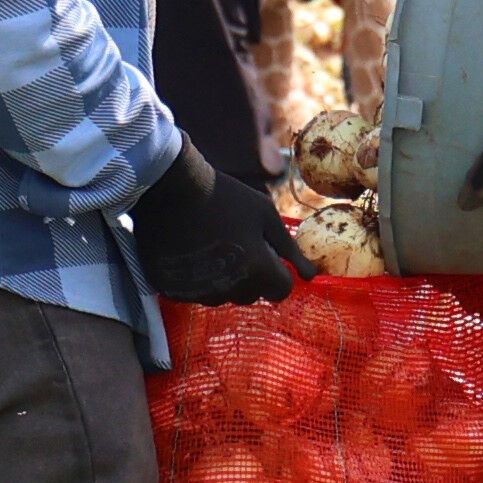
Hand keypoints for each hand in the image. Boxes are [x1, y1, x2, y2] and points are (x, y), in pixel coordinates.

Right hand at [126, 140, 309, 308]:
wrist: (170, 187)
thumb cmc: (225, 197)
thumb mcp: (265, 215)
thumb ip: (289, 249)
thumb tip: (312, 276)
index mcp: (257, 271)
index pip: (281, 290)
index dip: (278, 272)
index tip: (267, 254)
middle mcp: (229, 290)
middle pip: (252, 295)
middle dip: (252, 275)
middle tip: (237, 244)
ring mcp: (198, 292)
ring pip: (222, 295)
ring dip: (224, 279)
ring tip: (211, 245)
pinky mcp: (173, 290)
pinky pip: (194, 292)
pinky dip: (196, 278)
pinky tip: (190, 251)